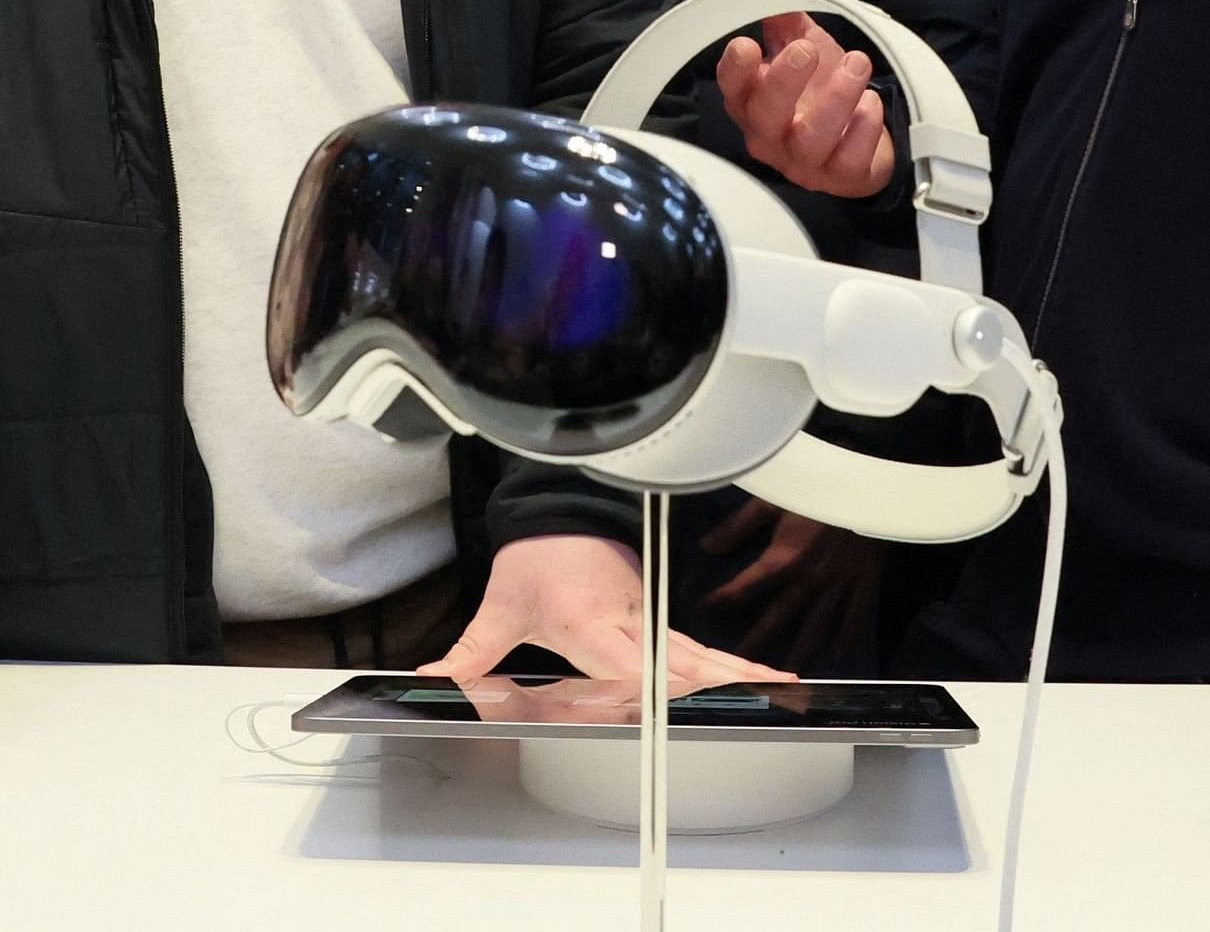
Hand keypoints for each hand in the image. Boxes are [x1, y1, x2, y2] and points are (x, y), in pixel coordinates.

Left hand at [424, 534, 792, 691]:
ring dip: (736, 669)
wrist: (557, 509)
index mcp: (586, 622)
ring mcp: (646, 617)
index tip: (678, 700)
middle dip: (714, 680)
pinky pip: (698, 644)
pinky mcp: (657, 616)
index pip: (624, 660)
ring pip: (697, 649)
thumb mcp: (497, 608)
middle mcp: (625, 620)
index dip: (651, 682)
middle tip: (756, 699)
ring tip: (780, 685)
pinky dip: (733, 660)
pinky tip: (765, 672)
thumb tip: (429, 678)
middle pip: (675, 657)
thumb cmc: (532, 558)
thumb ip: (468, 654)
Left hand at [700, 499, 882, 673]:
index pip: (746, 587)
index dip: (723, 598)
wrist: (869, 485)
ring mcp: (839, 585)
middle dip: (759, 641)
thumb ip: (738, 526)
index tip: (705, 610)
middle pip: (780, 617)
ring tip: (789, 673)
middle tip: (744, 665)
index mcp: (784, 559)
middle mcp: (809, 580)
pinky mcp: (864, 582)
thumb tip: (707, 547)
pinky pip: (855, 617)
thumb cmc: (818, 487)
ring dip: (802, 651)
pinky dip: (846, 637)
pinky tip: (837, 655)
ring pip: (817, 626)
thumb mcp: (772, 499)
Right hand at [715, 0, 896, 198]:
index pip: (732, 88)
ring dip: (835, 101)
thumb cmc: (818, 86)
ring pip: (810, 140)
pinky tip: (871, 107)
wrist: (861, 135)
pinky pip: (848, 161)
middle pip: (765, 116)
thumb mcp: (798, 35)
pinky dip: (861, 132)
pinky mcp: (840, 177)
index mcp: (753, 99)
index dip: (735, 70)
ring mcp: (804, 161)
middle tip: (808, 49)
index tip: (746, 45)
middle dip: (785, 82)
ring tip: (858, 65)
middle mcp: (771, 134)